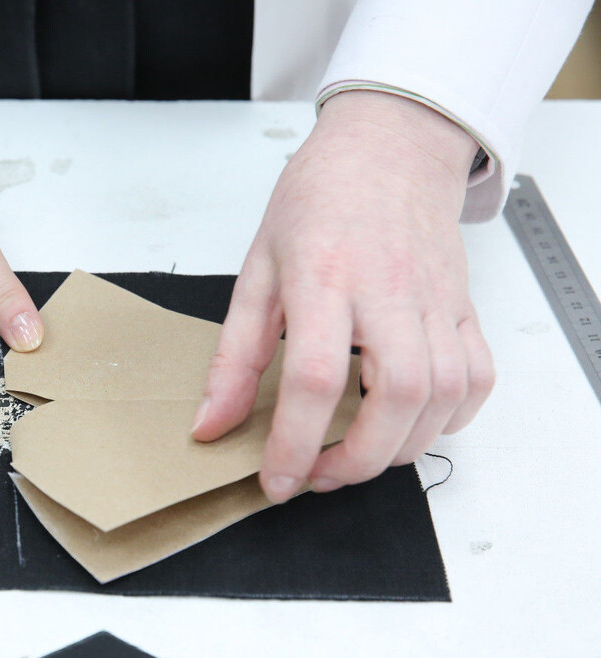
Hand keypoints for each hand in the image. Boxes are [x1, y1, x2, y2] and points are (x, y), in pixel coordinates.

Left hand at [192, 91, 494, 501]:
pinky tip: (409, 425)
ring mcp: (435, 300)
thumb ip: (233, 356)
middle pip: (396, 397)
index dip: (294, 442)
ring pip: (443, 396)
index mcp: (324, 279)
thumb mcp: (257, 272)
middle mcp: (388, 292)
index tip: (276, 480)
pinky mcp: (463, 307)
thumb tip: (211, 423)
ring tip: (354, 456)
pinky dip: (449, 419)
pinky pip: (476, 379)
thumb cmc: (318, 201)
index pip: (315, 379)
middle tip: (317, 474)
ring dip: (400, 448)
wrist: (388, 148)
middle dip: (357, 459)